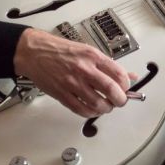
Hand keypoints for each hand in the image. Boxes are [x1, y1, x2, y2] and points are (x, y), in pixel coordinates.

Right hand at [13, 28, 135, 117]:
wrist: (34, 52)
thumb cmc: (60, 50)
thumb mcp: (88, 51)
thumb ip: (109, 65)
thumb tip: (129, 75)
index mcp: (93, 56)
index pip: (119, 74)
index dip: (127, 85)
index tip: (126, 88)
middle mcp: (84, 69)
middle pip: (111, 90)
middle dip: (120, 100)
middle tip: (120, 100)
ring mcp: (72, 83)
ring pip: (97, 104)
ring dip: (106, 108)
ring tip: (106, 105)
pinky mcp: (62, 94)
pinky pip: (81, 110)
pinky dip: (91, 113)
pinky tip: (92, 109)